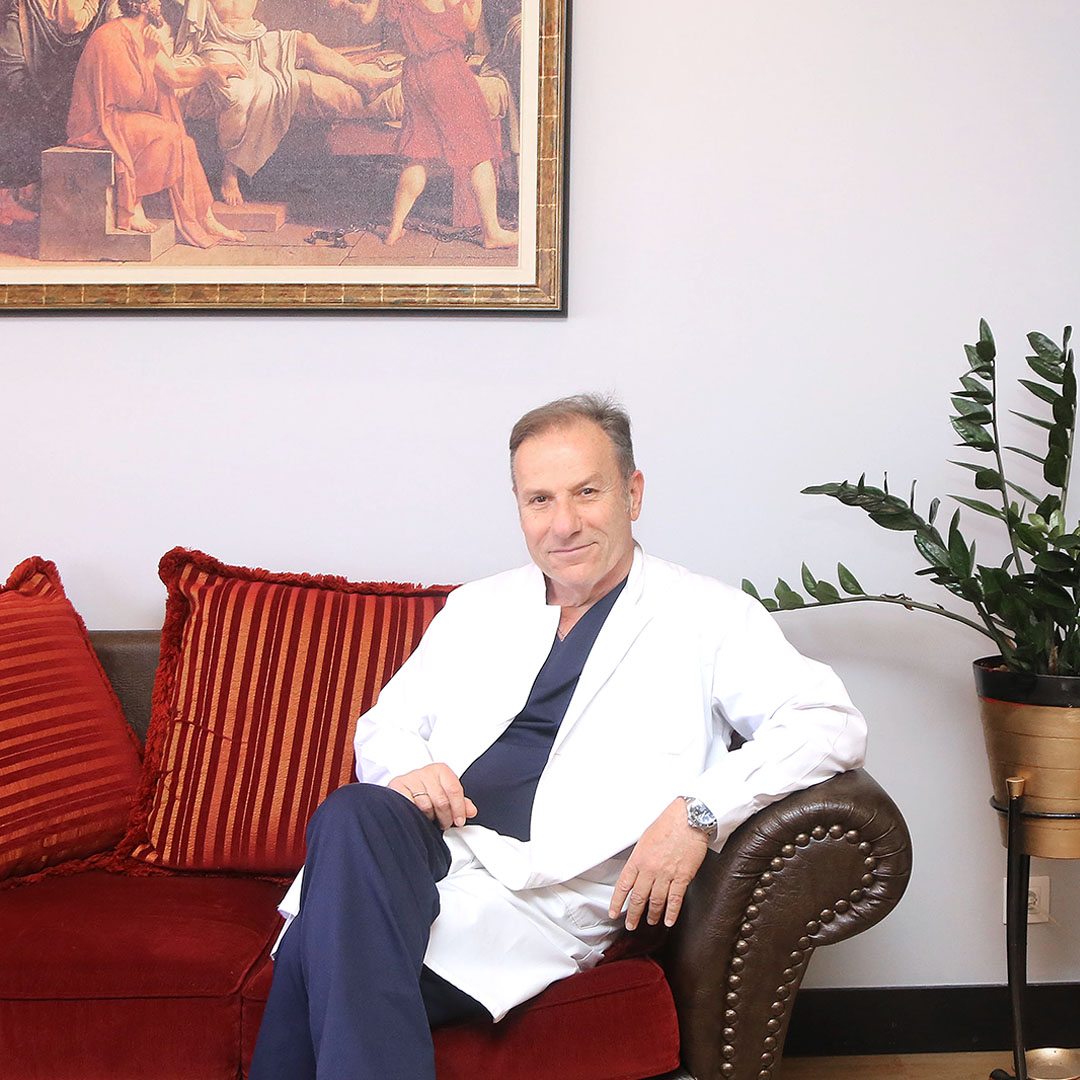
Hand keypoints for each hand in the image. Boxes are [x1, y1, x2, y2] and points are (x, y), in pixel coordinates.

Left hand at [208, 62, 243, 86]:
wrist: (213, 68)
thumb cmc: (217, 74)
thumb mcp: (221, 79)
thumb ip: (225, 83)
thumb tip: (229, 87)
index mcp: (229, 70)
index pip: (237, 71)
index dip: (241, 75)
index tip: (244, 79)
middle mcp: (230, 66)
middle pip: (239, 67)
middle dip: (243, 72)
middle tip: (246, 76)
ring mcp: (229, 65)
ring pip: (237, 65)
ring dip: (242, 68)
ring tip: (244, 73)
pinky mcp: (228, 64)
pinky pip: (235, 64)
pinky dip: (239, 66)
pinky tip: (240, 69)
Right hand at [388, 763, 476, 829]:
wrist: (405, 786)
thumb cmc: (428, 790)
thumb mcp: (446, 794)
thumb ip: (461, 803)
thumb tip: (471, 811)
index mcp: (440, 770)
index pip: (454, 790)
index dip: (459, 808)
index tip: (459, 821)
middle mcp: (425, 772)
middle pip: (441, 800)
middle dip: (445, 817)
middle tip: (444, 823)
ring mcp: (410, 778)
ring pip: (426, 806)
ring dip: (430, 818)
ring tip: (430, 819)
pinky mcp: (397, 786)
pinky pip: (410, 806)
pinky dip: (415, 815)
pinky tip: (418, 816)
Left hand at [608, 798, 708, 930]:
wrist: (689, 819)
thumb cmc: (668, 824)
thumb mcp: (645, 838)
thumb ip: (640, 856)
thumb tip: (637, 869)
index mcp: (638, 858)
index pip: (623, 885)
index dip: (617, 902)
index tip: (614, 913)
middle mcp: (650, 869)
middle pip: (638, 897)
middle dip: (633, 914)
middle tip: (631, 924)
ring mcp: (666, 874)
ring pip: (656, 901)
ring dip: (652, 914)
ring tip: (650, 921)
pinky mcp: (683, 876)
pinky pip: (675, 899)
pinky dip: (671, 912)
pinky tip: (669, 920)